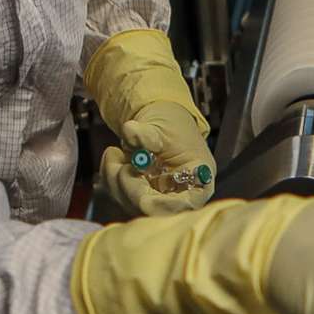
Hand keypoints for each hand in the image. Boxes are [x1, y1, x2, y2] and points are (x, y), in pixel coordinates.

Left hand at [85, 29, 213, 217]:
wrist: (153, 104)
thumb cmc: (166, 111)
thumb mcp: (159, 119)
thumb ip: (148, 133)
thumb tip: (135, 133)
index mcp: (197, 177)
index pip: (183, 206)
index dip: (161, 205)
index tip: (140, 192)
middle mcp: (183, 189)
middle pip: (155, 209)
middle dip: (130, 186)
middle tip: (117, 161)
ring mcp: (162, 192)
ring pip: (136, 203)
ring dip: (119, 180)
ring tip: (116, 156)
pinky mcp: (145, 190)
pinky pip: (126, 195)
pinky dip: (117, 178)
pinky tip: (117, 160)